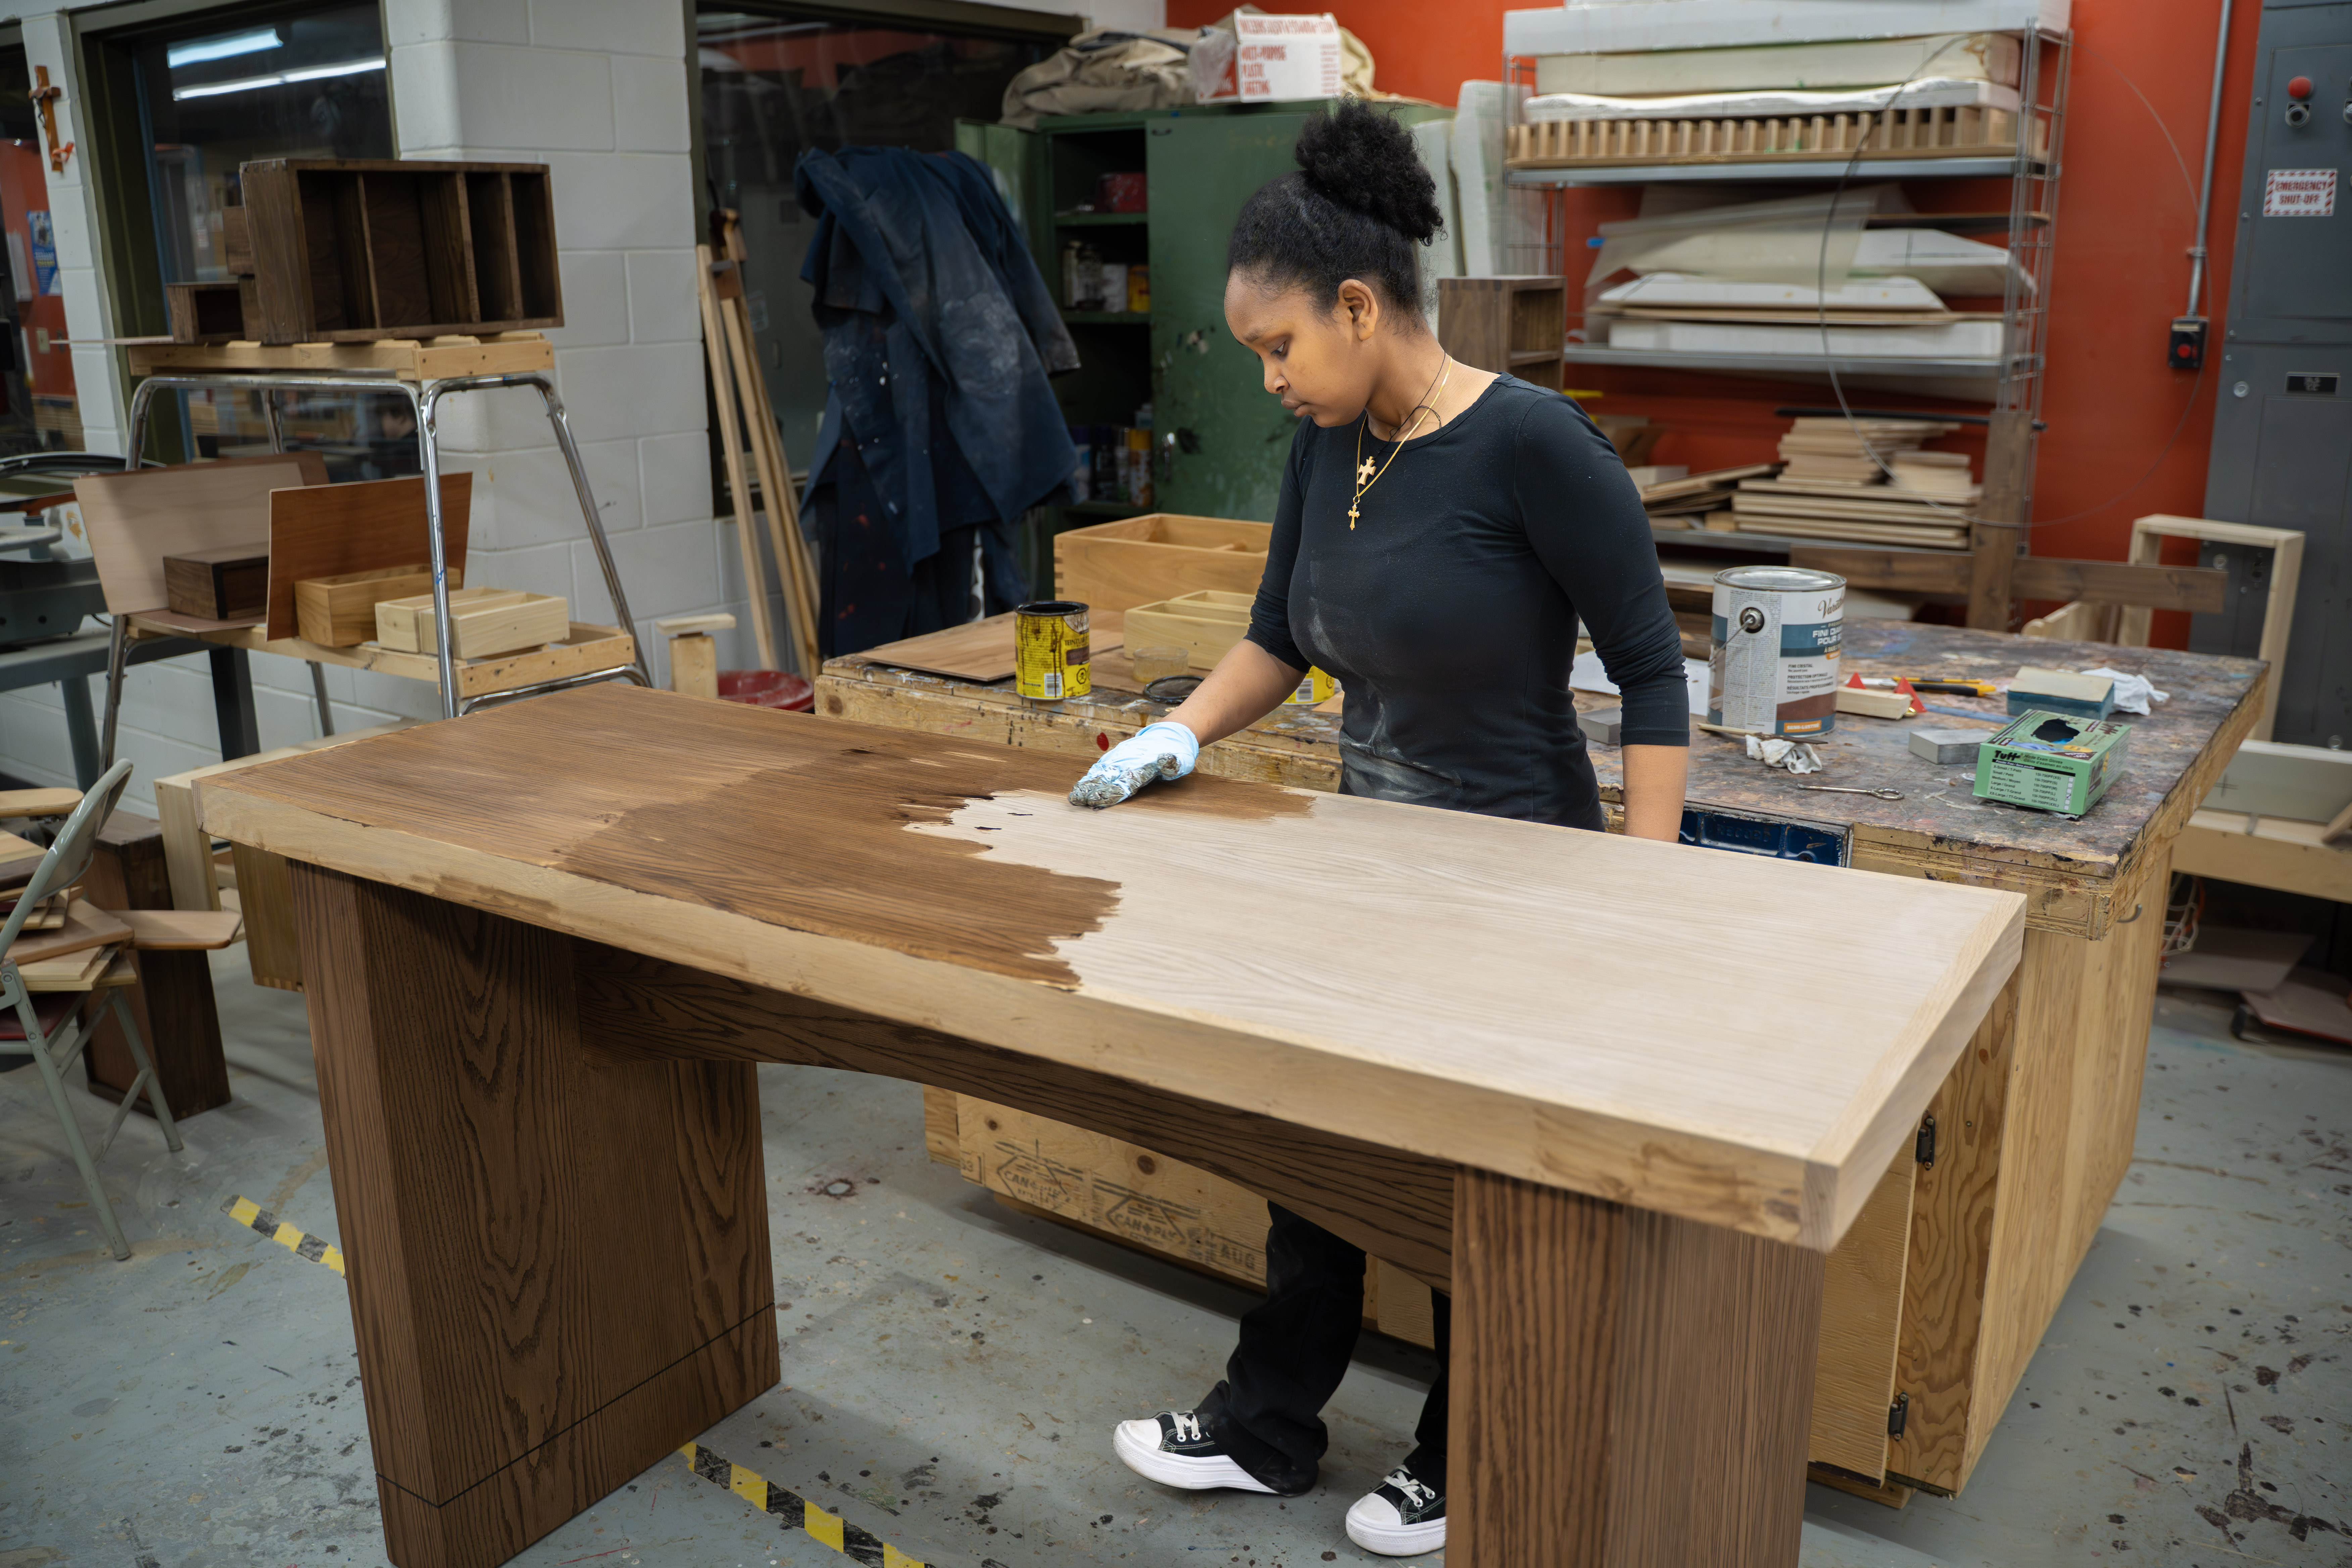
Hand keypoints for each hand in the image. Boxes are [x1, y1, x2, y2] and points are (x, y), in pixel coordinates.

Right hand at [1069, 721, 1199, 807]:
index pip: (1127, 782)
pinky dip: (1090, 778)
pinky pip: (1100, 768)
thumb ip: (1173, 763)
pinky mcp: (1115, 758)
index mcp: (1143, 766)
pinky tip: (1080, 787)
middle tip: (1080, 801)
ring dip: (1088, 785)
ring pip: (1101, 773)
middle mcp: (1128, 762)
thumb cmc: (1176, 753)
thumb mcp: (1181, 759)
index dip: (1114, 792)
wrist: (1168, 734)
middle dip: (1094, 790)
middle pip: (1109, 778)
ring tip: (1074, 797)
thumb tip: (1167, 760)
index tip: (1102, 800)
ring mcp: (1120, 759)